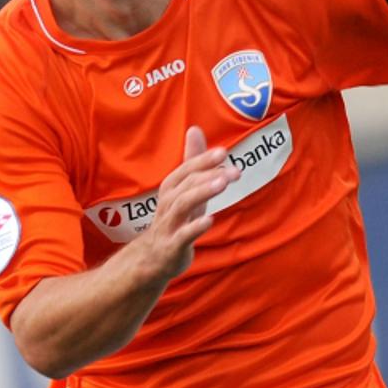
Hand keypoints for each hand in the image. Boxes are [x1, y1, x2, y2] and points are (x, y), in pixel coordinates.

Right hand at [136, 126, 239, 284]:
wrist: (153, 259)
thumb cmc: (174, 219)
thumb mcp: (185, 189)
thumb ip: (192, 161)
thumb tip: (195, 129)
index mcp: (171, 189)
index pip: (185, 171)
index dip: (202, 160)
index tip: (223, 152)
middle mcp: (168, 204)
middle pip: (186, 185)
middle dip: (209, 175)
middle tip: (235, 170)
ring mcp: (169, 225)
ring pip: (182, 206)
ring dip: (202, 193)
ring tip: (222, 184)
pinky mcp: (173, 247)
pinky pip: (183, 236)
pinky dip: (195, 227)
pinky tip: (210, 220)